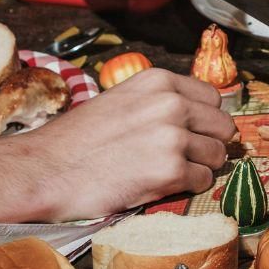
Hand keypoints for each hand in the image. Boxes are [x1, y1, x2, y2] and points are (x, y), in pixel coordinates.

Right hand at [28, 68, 236, 217]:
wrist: (46, 169)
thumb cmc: (79, 139)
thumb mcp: (124, 100)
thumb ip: (160, 102)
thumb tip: (195, 115)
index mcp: (160, 81)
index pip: (213, 97)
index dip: (206, 119)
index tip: (195, 133)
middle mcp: (172, 103)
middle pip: (223, 126)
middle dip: (210, 143)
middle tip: (188, 157)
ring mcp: (172, 136)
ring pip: (217, 155)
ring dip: (201, 167)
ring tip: (171, 172)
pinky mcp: (169, 170)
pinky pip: (204, 180)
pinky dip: (189, 187)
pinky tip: (163, 185)